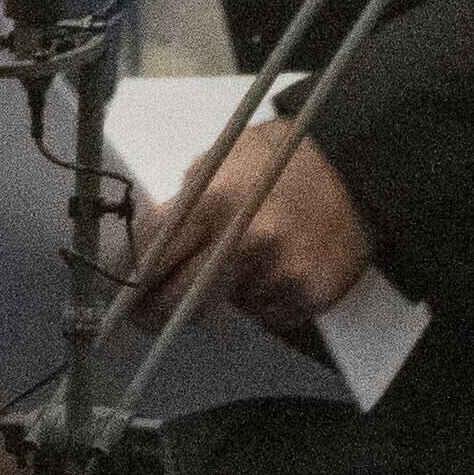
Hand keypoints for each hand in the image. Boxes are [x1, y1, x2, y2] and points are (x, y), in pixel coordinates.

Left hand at [130, 110, 377, 337]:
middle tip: (147, 314)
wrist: (359, 166)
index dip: (125, 280)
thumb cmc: (282, 159)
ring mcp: (278, 272)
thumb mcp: (222, 160)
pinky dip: (264, 299)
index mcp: (213, 201)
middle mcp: (243, 241)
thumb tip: (147, 250)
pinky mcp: (308, 294)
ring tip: (248, 260)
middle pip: (174, 301)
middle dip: (154, 311)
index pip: (149, 256)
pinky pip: (266, 314)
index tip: (113, 296)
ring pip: (224, 308)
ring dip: (225, 295)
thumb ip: (184, 205)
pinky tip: (280, 267)